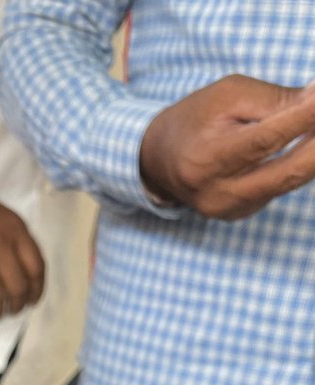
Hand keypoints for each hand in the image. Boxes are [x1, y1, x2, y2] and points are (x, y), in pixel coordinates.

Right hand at [0, 174, 44, 319]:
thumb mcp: (1, 214)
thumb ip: (14, 238)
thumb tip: (22, 268)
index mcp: (15, 229)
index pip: (36, 267)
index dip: (37, 289)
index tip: (33, 299)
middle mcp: (0, 246)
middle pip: (18, 287)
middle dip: (18, 304)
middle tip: (13, 309)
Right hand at [140, 75, 314, 219]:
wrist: (159, 161)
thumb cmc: (196, 118)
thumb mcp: (228, 95)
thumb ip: (273, 101)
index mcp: (207, 158)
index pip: (266, 139)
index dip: (304, 120)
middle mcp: (217, 193)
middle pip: (286, 172)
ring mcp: (229, 209)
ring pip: (288, 183)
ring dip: (313, 155)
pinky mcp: (239, 215)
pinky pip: (278, 189)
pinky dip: (297, 166)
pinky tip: (305, 147)